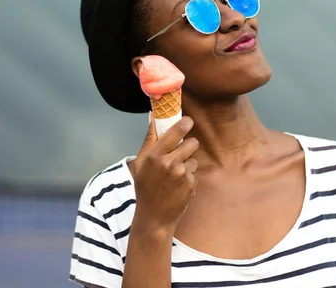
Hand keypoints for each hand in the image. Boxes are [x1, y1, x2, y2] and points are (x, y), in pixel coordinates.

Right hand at [130, 115, 198, 230]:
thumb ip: (149, 140)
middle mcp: (168, 163)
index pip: (175, 132)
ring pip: (194, 158)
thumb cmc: (145, 188)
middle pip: (191, 143)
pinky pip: (194, 172)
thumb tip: (153, 117)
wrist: (154, 217)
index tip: (188, 121)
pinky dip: (189, 178)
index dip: (185, 123)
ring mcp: (181, 174)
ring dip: (188, 163)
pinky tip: (178, 187)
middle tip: (181, 152)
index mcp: (154, 156)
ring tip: (174, 175)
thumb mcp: (140, 163)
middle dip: (189, 146)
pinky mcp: (190, 184)